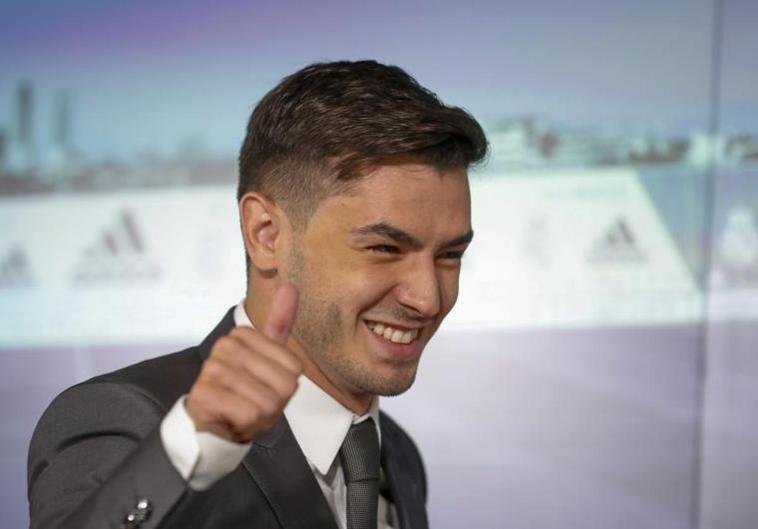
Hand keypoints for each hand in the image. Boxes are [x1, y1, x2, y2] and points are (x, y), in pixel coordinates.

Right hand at [186, 283, 302, 441]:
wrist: (211, 424)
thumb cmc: (245, 391)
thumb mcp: (269, 358)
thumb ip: (279, 323)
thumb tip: (290, 285)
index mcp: (243, 334)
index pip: (294, 367)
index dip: (285, 386)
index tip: (265, 387)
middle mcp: (225, 346)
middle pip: (283, 385)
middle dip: (275, 403)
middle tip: (255, 403)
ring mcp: (211, 369)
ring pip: (267, 401)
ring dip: (260, 416)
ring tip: (244, 411)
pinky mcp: (203, 395)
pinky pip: (249, 413)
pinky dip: (247, 423)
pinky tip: (232, 419)